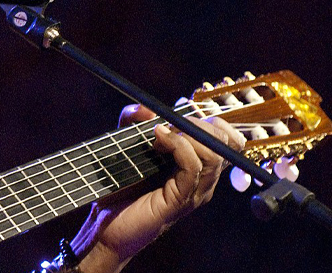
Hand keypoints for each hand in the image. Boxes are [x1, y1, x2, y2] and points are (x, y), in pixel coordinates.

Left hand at [72, 105, 245, 272]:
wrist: (105, 223)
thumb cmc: (118, 187)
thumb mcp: (124, 145)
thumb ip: (133, 121)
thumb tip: (146, 107)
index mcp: (197, 166)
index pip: (227, 139)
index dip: (211, 121)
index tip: (179, 115)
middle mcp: (202, 179)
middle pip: (225, 143)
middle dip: (199, 123)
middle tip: (170, 122)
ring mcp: (195, 191)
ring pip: (213, 154)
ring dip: (187, 134)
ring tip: (158, 134)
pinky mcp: (181, 200)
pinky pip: (194, 167)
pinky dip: (179, 146)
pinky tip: (158, 139)